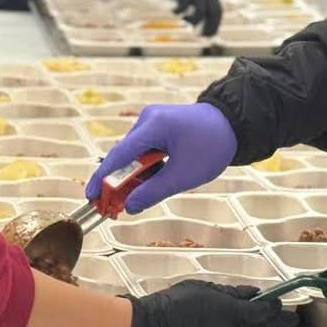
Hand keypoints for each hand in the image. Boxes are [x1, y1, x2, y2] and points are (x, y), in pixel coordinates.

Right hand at [87, 103, 236, 212]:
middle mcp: (147, 119)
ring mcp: (153, 120)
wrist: (235, 124)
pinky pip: (144, 149)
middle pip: (124, 155)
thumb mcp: (182, 175)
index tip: (91, 197)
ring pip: (134, 154)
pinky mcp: (159, 125)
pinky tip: (150, 183)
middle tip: (110, 207)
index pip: (119, 155)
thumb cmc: (211, 147)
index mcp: (152, 126)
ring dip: (133, 176)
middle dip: (117, 182)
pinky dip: (144, 167)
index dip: (103, 178)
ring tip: (132, 199)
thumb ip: (153, 192)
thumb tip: (129, 207)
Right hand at [124, 281, 293, 326]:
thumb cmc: (175, 301)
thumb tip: (249, 293)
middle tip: (292, 322)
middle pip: (259, 325)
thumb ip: (228, 291)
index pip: (259, 309)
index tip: (280, 302)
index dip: (272, 306)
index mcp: (230, 309)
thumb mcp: (202, 287)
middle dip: (277, 323)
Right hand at [141, 0, 220, 34]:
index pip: (218, 10)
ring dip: (192, 20)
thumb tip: (206, 33)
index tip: (208, 36)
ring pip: (201, 11)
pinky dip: (179, 12)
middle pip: (214, 11)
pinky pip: (184, 7)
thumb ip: (200, 10)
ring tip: (184, 19)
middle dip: (208, 26)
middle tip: (200, 35)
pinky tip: (174, 10)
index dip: (215, 24)